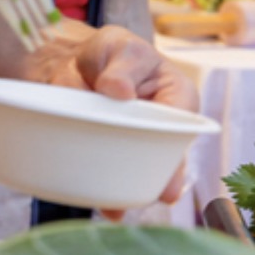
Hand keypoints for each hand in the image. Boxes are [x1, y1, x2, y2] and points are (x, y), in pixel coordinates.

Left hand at [22, 17, 198, 208]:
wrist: (71, 62)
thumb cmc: (110, 52)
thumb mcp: (120, 48)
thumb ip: (123, 67)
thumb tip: (120, 90)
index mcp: (177, 98)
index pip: (183, 125)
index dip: (178, 150)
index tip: (172, 174)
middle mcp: (162, 129)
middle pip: (166, 160)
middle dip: (160, 180)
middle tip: (154, 196)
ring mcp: (136, 147)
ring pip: (140, 176)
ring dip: (131, 192)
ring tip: (118, 206)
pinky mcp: (110, 156)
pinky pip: (113, 179)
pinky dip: (106, 194)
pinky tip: (104, 207)